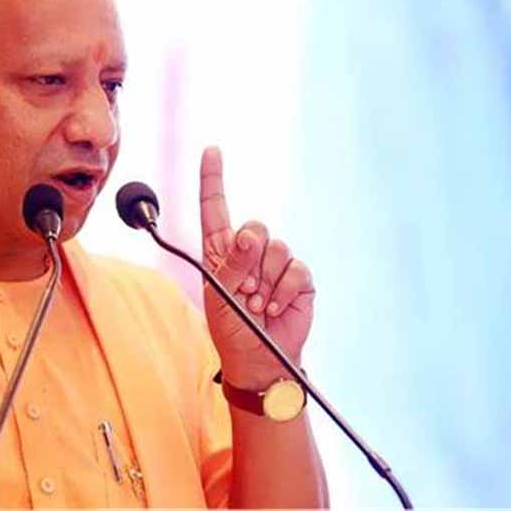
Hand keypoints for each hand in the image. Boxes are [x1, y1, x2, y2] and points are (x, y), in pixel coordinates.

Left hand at [199, 146, 315, 389]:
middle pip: (254, 226)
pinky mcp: (299, 279)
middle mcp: (248, 252)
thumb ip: (230, 265)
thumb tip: (248, 234)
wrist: (260, 360)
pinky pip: (295, 269)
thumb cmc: (231, 330)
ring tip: (256, 304)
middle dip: (248, 259)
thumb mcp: (219, 298)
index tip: (212, 150)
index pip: (215, 208)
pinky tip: (274, 308)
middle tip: (242, 291)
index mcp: (220, 251)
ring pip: (276, 248)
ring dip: (265, 282)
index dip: (213, 179)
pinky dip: (283, 291)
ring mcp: (275, 264)